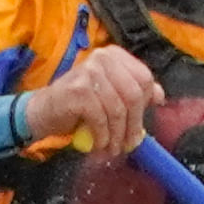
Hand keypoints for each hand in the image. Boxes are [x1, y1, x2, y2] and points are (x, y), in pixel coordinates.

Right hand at [17, 45, 162, 161]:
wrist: (44, 111)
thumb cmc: (79, 104)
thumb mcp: (109, 93)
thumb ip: (133, 91)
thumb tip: (160, 96)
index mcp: (113, 55)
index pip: (144, 78)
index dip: (146, 104)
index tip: (140, 124)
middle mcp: (102, 58)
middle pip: (133, 94)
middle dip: (133, 125)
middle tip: (130, 144)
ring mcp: (89, 72)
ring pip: (118, 110)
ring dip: (117, 135)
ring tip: (113, 149)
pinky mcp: (78, 90)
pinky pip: (101, 118)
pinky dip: (102, 136)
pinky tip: (99, 144)